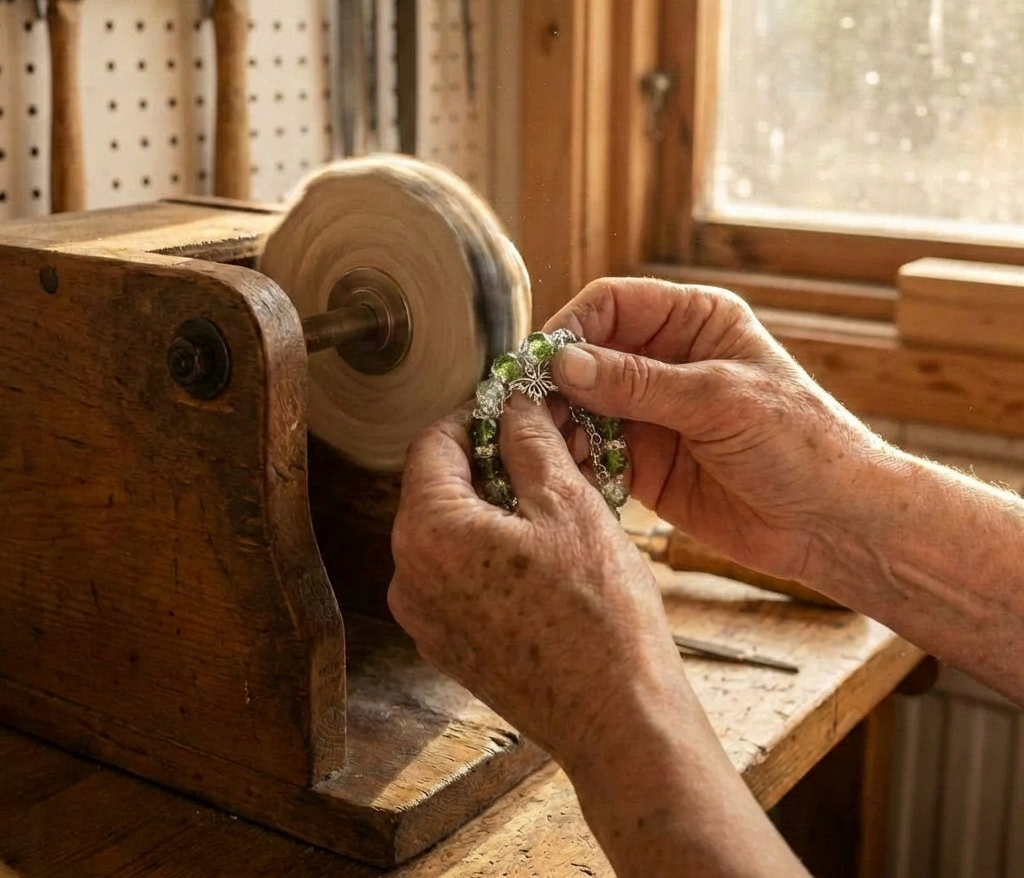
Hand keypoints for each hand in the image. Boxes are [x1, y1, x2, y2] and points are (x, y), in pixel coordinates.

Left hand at [388, 392, 682, 768]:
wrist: (617, 719)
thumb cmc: (598, 615)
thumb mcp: (568, 504)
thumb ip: (529, 441)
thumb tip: (515, 403)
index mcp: (428, 533)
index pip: (432, 443)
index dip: (477, 415)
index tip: (515, 408)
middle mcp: (409, 576)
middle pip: (439, 487)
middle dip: (492, 460)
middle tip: (546, 447)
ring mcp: (426, 617)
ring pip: (453, 532)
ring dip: (498, 504)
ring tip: (556, 495)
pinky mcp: (451, 644)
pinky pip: (461, 574)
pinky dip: (495, 549)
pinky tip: (546, 547)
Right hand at [547, 277, 885, 580]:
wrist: (834, 523)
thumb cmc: (800, 443)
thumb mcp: (720, 401)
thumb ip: (639, 382)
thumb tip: (563, 363)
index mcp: (693, 322)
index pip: (612, 305)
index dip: (572, 327)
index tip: (541, 362)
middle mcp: (665, 361)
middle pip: (587, 355)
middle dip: (555, 381)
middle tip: (526, 410)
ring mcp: (651, 413)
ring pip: (581, 405)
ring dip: (558, 423)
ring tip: (543, 447)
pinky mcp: (643, 462)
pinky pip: (592, 451)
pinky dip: (574, 460)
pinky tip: (565, 473)